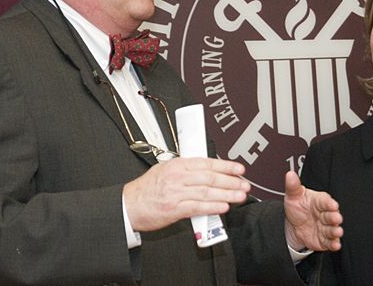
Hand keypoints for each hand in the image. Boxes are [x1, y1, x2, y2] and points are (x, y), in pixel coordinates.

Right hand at [123, 157, 249, 231]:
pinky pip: (198, 207)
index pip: (207, 162)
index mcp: (177, 165)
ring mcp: (176, 193)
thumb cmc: (146, 190)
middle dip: (231, 181)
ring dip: (227, 194)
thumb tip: (207, 170)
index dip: (226, 165)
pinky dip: (212, 206)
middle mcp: (178, 177)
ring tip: (240, 196)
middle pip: (210, 177)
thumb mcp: (164, 170)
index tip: (239, 169)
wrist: (128, 205)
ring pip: (207, 191)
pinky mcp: (175, 209)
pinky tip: (223, 206)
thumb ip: (185, 170)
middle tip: (244, 184)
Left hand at [283, 171, 342, 251]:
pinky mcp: (324, 239)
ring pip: (332, 229)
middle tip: (337, 218)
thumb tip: (290, 175)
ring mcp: (325, 227)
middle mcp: (324, 214)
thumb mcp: (293, 196)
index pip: (325, 201)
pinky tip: (336, 245)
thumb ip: (293, 186)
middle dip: (334, 217)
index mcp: (319, 201)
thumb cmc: (298, 207)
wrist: (293, 224)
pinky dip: (334, 244)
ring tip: (338, 231)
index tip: (332, 204)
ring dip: (335, 231)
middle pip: (331, 215)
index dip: (329, 203)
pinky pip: (330, 242)